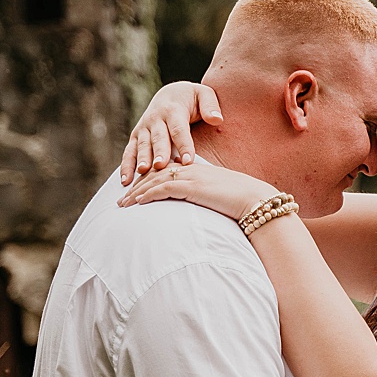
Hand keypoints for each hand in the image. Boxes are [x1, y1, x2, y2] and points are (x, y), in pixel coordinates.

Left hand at [118, 161, 280, 221]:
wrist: (255, 199)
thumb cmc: (241, 201)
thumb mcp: (218, 195)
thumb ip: (205, 196)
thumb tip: (197, 208)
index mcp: (197, 169)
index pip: (166, 171)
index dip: (149, 180)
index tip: (136, 190)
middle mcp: (191, 169)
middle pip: (156, 174)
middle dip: (137, 186)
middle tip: (122, 198)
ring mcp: (191, 177)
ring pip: (156, 181)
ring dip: (137, 192)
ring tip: (123, 204)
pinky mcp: (192, 187)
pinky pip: (164, 189)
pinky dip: (149, 195)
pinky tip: (138, 202)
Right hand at [120, 81, 224, 184]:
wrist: (170, 94)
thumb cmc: (191, 99)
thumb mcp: (203, 95)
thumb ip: (210, 105)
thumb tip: (217, 119)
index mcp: (173, 110)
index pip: (179, 129)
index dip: (183, 145)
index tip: (187, 160)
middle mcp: (155, 119)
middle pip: (158, 138)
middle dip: (159, 152)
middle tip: (161, 166)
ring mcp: (144, 128)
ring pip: (142, 145)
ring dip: (141, 158)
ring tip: (142, 172)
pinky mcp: (136, 137)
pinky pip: (129, 151)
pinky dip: (126, 166)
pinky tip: (126, 182)